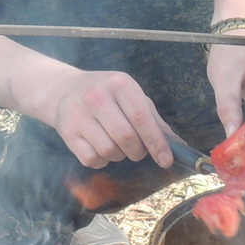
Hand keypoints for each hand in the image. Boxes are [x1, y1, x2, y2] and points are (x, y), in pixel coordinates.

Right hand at [22, 68, 174, 169]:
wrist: (65, 91)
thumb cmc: (107, 95)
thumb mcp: (132, 97)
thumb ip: (155, 121)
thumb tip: (179, 147)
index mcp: (120, 84)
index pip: (142, 118)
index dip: (156, 142)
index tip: (166, 160)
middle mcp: (97, 97)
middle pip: (126, 138)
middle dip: (138, 151)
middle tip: (137, 150)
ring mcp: (79, 115)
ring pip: (109, 151)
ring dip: (119, 156)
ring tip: (116, 144)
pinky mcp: (67, 133)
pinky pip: (93, 160)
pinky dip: (102, 160)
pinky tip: (99, 146)